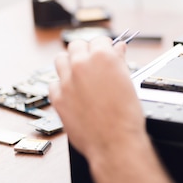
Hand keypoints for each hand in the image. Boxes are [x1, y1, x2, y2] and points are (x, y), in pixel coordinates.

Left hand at [49, 37, 144, 163]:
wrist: (115, 143)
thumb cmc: (126, 116)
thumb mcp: (129, 82)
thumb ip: (119, 61)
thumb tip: (118, 49)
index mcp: (102, 57)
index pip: (98, 40)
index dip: (104, 47)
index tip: (105, 54)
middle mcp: (81, 65)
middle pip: (76, 45)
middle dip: (85, 52)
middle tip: (93, 65)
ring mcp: (66, 81)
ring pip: (60, 59)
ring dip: (69, 63)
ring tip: (79, 75)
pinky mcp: (57, 97)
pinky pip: (54, 83)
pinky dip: (62, 85)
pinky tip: (73, 93)